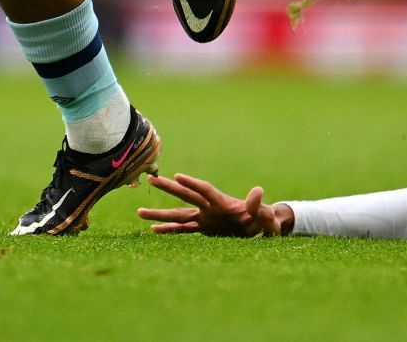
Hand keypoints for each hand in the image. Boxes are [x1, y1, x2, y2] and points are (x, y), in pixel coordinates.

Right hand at [138, 173, 288, 236]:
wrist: (262, 228)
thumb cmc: (266, 221)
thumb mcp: (266, 217)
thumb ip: (261, 207)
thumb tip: (258, 191)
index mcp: (224, 203)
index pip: (206, 191)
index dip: (193, 184)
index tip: (178, 177)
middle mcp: (211, 208)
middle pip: (187, 196)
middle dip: (170, 189)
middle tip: (151, 179)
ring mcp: (205, 218)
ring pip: (179, 214)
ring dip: (161, 213)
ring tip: (139, 211)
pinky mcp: (204, 228)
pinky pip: (183, 229)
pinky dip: (169, 229)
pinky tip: (153, 230)